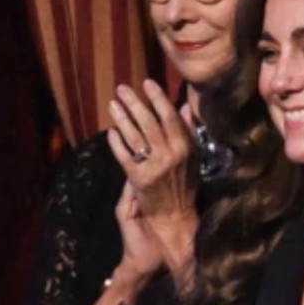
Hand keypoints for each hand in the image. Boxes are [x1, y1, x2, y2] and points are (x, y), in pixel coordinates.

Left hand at [107, 80, 199, 276]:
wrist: (174, 222)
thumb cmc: (184, 188)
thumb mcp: (192, 158)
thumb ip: (186, 133)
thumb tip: (184, 108)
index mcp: (186, 149)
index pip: (171, 117)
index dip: (158, 99)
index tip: (148, 83)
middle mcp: (171, 156)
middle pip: (150, 123)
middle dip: (136, 103)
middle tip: (123, 88)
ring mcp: (154, 168)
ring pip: (135, 137)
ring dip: (123, 118)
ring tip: (114, 104)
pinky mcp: (138, 180)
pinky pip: (124, 156)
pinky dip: (117, 143)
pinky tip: (111, 132)